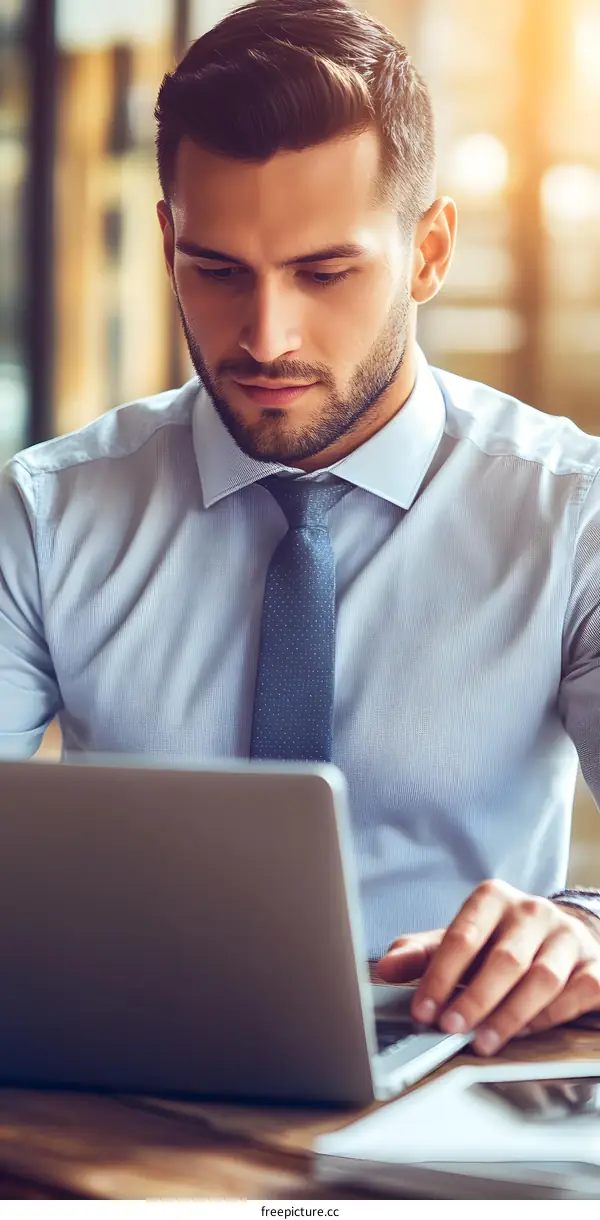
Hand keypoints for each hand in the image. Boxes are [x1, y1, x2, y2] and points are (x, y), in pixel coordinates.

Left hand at [375, 879, 599, 1054]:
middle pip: (505, 959)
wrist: (558, 936)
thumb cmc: (498, 942)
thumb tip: (385, 968)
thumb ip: (421, 954)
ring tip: (483, 1042)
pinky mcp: (594, 965)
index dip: (440, 976)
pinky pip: (575, 994)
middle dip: (475, 999)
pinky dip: (549, 1017)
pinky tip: (523, 1033)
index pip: (463, 935)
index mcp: (493, 898)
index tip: (422, 1009)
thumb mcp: (457, 941)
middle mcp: (533, 911)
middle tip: (451, 1029)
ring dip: (510, 1016)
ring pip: (541, 979)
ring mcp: (567, 937)